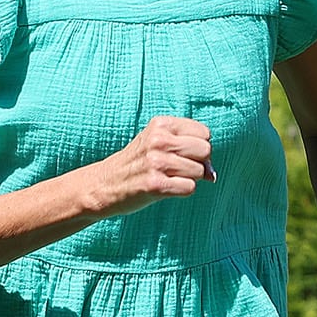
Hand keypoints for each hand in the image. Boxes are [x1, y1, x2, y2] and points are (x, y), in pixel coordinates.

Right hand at [84, 115, 212, 217]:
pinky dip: (183, 191)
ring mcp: (156, 163)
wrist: (104, 184)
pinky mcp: (155, 185)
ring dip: (190, 179)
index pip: (204, 133)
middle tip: (181, 169)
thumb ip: (186, 147)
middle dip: (200, 163)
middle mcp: (158, 140)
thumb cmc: (137, 163)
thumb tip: (212, 173)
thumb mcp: (156, 141)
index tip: (185, 155)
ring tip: (170, 179)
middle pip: (205, 150)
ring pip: (200, 171)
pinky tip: (167, 189)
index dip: (199, 147)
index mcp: (160, 124)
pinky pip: (190, 188)